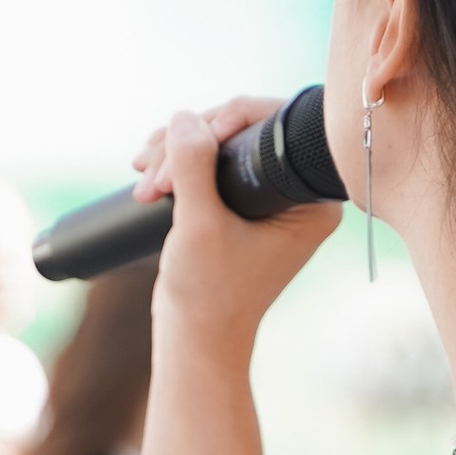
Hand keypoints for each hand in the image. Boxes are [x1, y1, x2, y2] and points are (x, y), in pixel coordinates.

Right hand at [134, 104, 341, 351]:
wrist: (193, 338)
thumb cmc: (207, 294)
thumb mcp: (199, 225)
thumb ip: (193, 167)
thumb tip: (184, 116)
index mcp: (312, 201)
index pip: (275, 127)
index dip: (225, 120)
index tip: (185, 143)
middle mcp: (297, 195)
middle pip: (243, 131)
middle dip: (190, 141)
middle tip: (152, 173)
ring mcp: (267, 200)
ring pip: (220, 144)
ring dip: (174, 153)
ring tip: (144, 182)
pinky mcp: (240, 206)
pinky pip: (210, 164)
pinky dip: (177, 164)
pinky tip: (147, 174)